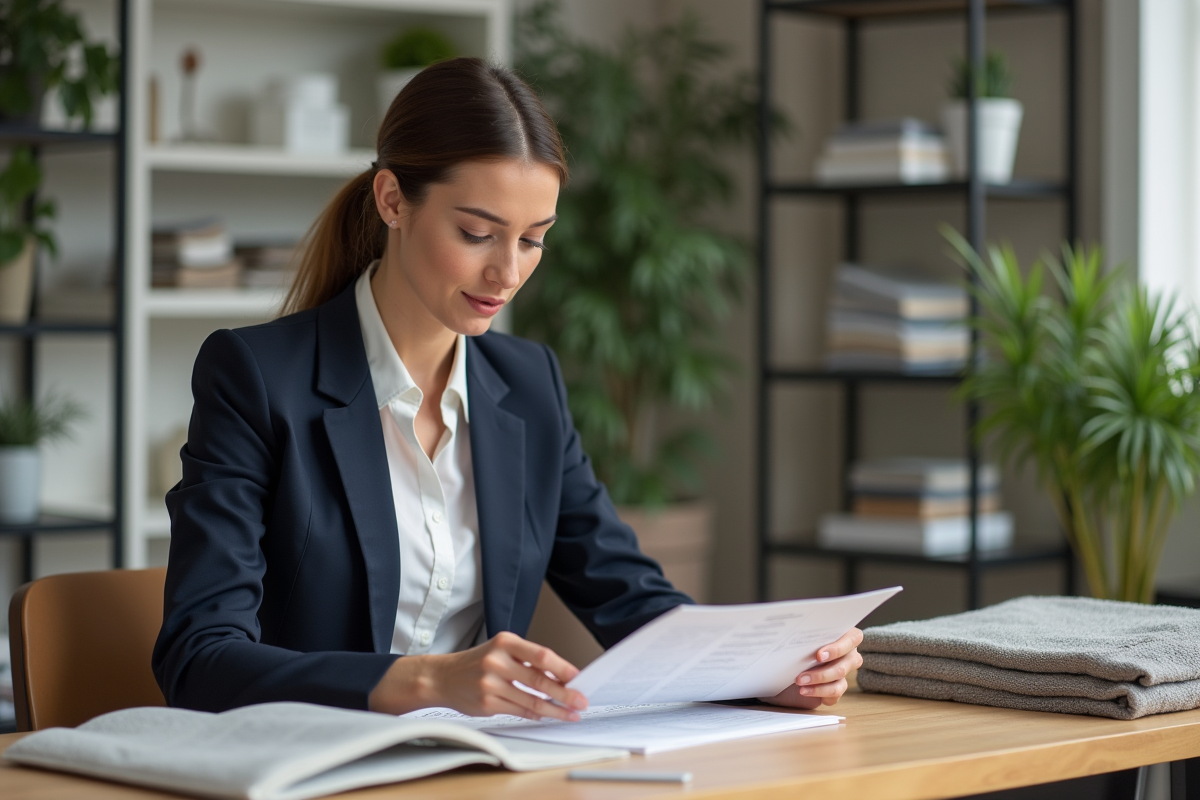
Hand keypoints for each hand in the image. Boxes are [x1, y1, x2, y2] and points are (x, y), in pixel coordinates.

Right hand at [368, 631, 587, 720]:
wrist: (442, 677)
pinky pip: (519, 711)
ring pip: (531, 700)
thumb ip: (527, 660)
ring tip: (570, 713)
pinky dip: (536, 715)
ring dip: (555, 709)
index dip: (563, 668)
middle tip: (581, 701)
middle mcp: (497, 661)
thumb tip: (561, 676)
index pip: (541, 655)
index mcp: (505, 642)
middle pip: (540, 680)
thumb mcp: (501, 650)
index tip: (579, 677)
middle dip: (565, 693)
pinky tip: (547, 716)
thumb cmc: (477, 663)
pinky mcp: (486, 703)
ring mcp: (490, 684)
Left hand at [761, 627, 863, 708]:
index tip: (819, 656)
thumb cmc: (797, 642)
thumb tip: (793, 630)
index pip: (852, 639)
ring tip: (800, 684)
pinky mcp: (837, 688)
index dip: (837, 648)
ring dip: (819, 686)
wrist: (785, 661)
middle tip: (801, 676)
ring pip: (841, 683)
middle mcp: (849, 654)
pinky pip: (835, 695)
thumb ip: (805, 632)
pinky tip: (805, 691)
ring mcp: (845, 672)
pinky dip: (819, 694)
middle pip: (847, 665)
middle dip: (823, 672)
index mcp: (845, 635)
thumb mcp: (801, 634)